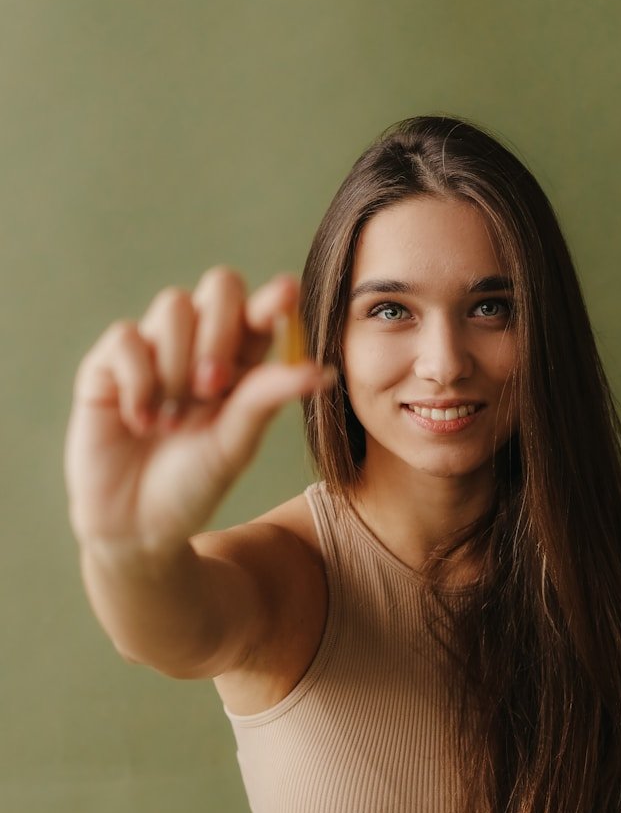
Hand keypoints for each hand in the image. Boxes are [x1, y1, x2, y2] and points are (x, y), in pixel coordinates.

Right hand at [64, 267, 334, 554]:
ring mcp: (153, 350)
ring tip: (172, 422)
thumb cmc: (193, 485)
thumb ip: (267, 398)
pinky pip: (127, 337)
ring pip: (174, 306)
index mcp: (240, 362)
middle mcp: (198, 346)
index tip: (286, 295)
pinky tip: (139, 423)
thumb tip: (321, 372)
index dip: (272, 299)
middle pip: (220, 286)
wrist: (137, 526)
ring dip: (178, 365)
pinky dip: (138, 381)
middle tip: (213, 387)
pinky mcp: (108, 364)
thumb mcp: (235, 444)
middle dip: (221, 330)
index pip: (259, 312)